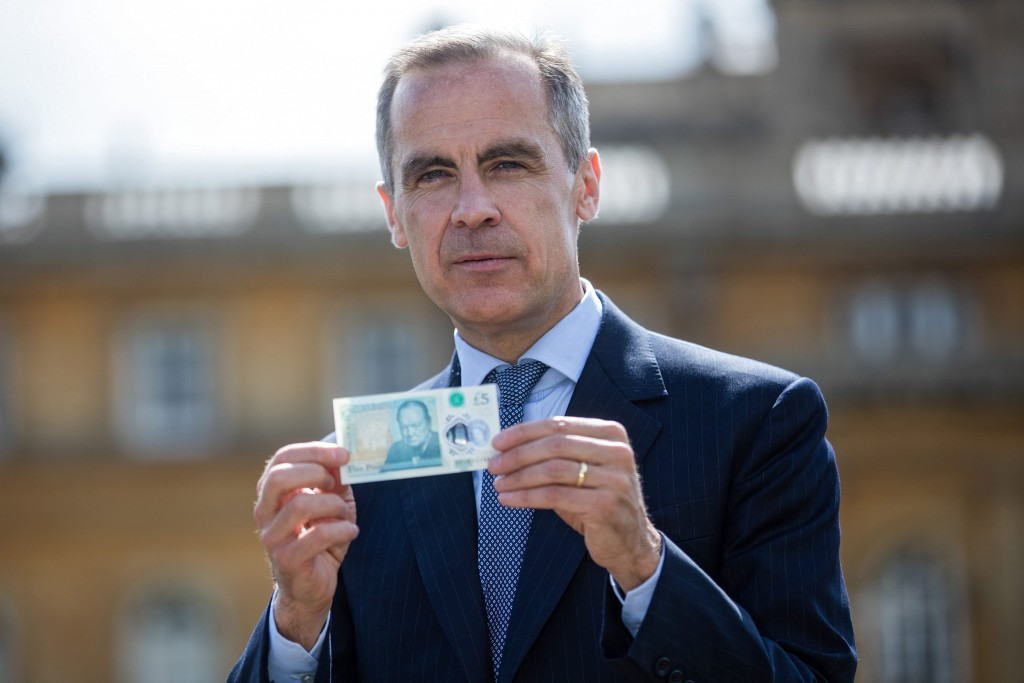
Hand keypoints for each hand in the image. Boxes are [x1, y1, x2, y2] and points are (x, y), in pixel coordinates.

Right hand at [253, 442, 358, 648]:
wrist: (311, 587)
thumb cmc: (320, 538)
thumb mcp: (330, 503)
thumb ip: (334, 480)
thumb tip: (344, 457)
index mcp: (272, 493)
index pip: (281, 458)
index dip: (313, 451)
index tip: (343, 454)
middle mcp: (265, 513)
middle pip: (279, 477)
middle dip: (316, 473)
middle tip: (337, 484)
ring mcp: (272, 537)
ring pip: (300, 505)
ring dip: (333, 505)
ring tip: (345, 514)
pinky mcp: (287, 560)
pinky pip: (317, 535)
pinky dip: (342, 530)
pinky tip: (351, 532)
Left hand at [489, 417, 660, 590]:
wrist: (630, 541)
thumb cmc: (597, 502)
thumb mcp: (581, 471)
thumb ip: (554, 456)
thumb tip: (507, 450)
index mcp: (610, 433)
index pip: (559, 424)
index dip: (524, 432)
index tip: (498, 442)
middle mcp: (617, 451)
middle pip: (555, 445)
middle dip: (518, 455)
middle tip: (494, 465)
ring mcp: (614, 478)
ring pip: (553, 470)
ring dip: (519, 477)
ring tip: (499, 484)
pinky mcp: (604, 504)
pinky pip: (555, 496)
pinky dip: (526, 497)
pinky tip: (510, 500)